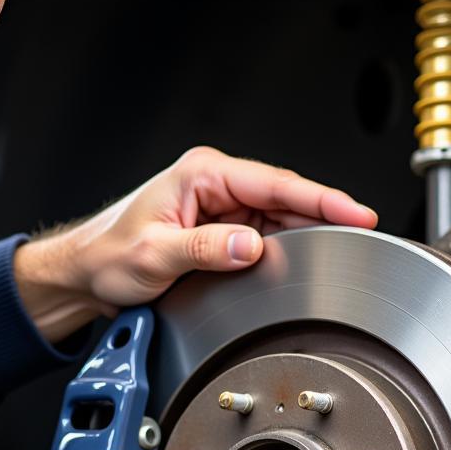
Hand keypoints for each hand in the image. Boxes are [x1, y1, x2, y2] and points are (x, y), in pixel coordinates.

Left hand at [14, 146, 377, 342]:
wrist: (87, 274)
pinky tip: (304, 261)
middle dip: (324, 216)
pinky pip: (264, 234)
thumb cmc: (109, 256)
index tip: (356, 214)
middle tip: (363, 237)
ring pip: (279, 216)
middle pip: (285, 198)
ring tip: (339, 253)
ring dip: (307, 234)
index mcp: (201, 175)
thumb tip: (250, 246)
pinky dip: (286, 246)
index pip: (274, 182)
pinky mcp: (221, 229)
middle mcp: (214, 185)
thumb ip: (204, 250)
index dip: (321, 200)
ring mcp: (220, 206)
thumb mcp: (154, 256)